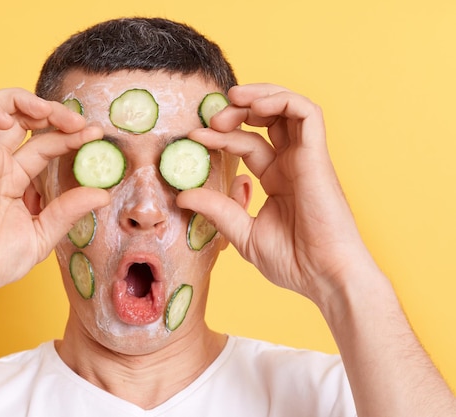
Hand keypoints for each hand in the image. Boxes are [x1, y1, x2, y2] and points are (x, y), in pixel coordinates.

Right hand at [0, 88, 108, 303]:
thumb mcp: (43, 233)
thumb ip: (69, 210)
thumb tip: (103, 193)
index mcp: (15, 178)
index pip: (47, 144)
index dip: (70, 135)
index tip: (96, 134)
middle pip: (26, 119)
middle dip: (54, 113)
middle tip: (79, 122)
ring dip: (25, 100)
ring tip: (49, 113)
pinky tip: (10, 122)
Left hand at [178, 84, 372, 303]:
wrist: (325, 278)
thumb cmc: (293, 261)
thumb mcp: (243, 232)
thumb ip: (217, 209)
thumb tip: (182, 195)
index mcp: (278, 179)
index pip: (248, 144)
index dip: (221, 137)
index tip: (193, 137)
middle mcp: (292, 164)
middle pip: (266, 120)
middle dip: (237, 111)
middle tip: (212, 118)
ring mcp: (307, 158)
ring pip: (288, 107)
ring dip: (258, 96)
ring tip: (231, 100)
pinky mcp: (318, 156)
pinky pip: (307, 113)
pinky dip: (282, 101)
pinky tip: (254, 106)